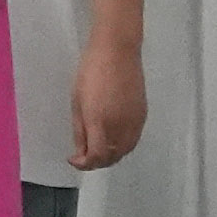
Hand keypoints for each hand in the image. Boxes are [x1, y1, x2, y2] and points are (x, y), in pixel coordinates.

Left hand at [71, 40, 147, 171]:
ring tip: (96, 151)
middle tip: (84, 157)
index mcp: (100, 121)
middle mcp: (120, 126)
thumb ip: (80, 130)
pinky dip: (122, 147)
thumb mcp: (77, 101)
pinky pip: (133, 140)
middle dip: (97, 163)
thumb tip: (80, 151)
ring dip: (110, 157)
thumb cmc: (90, 72)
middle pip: (112, 157)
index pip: (97, 156)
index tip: (73, 159)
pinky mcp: (143, 115)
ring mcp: (135, 122)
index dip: (84, 164)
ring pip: (125, 151)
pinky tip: (111, 140)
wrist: (118, 52)